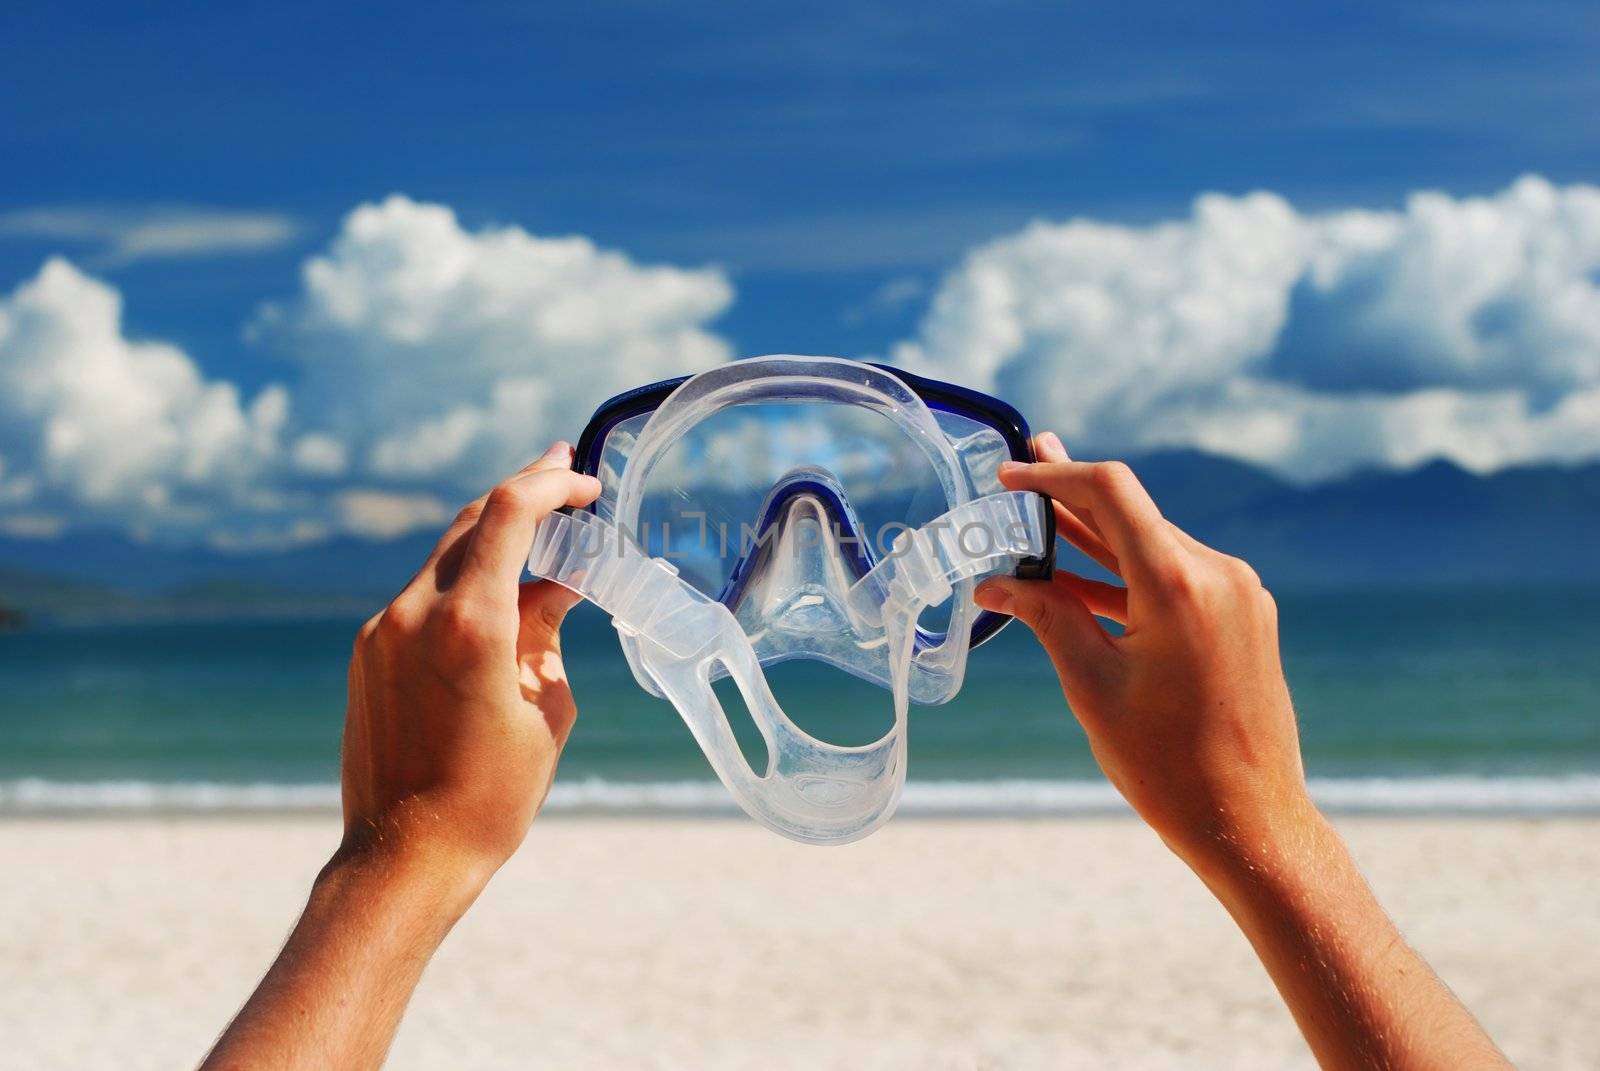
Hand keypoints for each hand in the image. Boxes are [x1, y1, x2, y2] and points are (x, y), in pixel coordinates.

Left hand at [340, 442, 601, 888]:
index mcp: (470, 625)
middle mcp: (415, 612)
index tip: (586, 484)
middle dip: (524, 493)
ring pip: (447, 555)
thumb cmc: (491, 797)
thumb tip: (558, 589)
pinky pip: (423, 595)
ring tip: (543, 541)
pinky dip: (466, 580)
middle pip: (473, 520)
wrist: (404, 857)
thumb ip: (549, 634)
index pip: (510, 513)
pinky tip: (499, 597)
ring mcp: (382, 630)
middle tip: (566, 476)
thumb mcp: (546, 709)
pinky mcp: (367, 651)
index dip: (552, 483)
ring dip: (496, 539)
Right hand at [975, 432, 1307, 873]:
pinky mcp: (1243, 619)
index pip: (1112, 493)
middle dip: (1069, 502)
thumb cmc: (1167, 764)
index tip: (1011, 473)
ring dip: (1094, 541)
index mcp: (1180, 584)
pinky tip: (1079, 580)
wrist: (1249, 821)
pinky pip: (1175, 579)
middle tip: (1017, 479)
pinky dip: (1126, 577)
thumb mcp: (1091, 686)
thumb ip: (1047, 618)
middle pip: (1132, 515)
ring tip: (1038, 521)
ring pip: (1152, 546)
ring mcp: (1238, 596)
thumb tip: (997, 583)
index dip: (1055, 475)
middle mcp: (1219, 576)